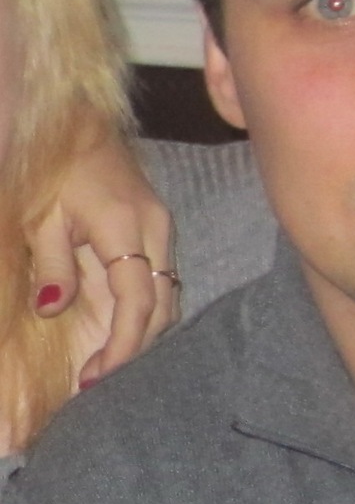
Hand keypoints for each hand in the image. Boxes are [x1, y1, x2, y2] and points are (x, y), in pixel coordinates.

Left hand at [26, 126, 177, 385]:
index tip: (96, 376)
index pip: (138, 300)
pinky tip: (116, 333)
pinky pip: (161, 284)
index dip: (122, 345)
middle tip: (95, 380)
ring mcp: (162, 231)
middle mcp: (156, 231)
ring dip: (140, 336)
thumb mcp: (39, 214)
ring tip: (103, 364)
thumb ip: (50, 263)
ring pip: (167, 299)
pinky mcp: (159, 233)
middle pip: (162, 307)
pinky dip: (143, 315)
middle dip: (133, 349)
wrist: (81, 122)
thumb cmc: (53, 166)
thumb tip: (51, 307)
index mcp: (125, 225)